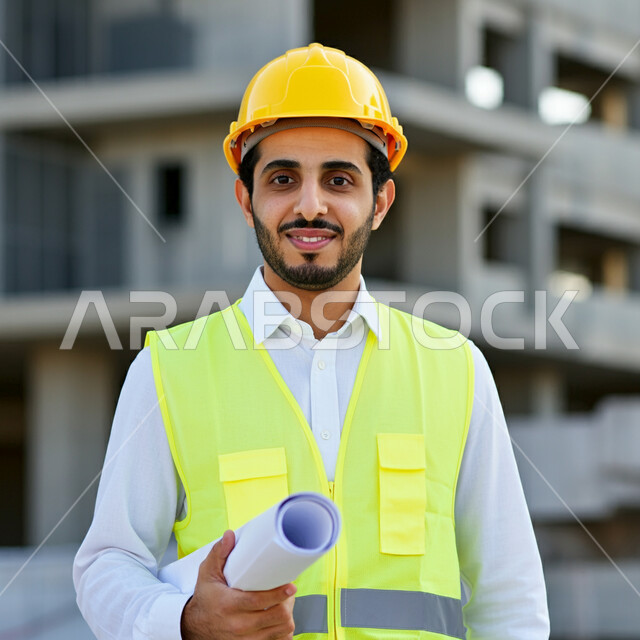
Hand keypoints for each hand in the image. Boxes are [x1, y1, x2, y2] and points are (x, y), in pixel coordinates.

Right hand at [180, 530, 296, 638]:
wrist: (194, 626)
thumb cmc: (205, 598)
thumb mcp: (208, 573)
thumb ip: (218, 553)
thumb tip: (230, 535)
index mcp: (228, 605)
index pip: (259, 601)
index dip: (278, 594)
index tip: (290, 586)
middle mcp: (237, 625)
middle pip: (275, 618)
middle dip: (287, 604)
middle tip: (289, 592)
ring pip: (279, 631)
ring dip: (286, 617)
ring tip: (286, 604)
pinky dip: (281, 632)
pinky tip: (280, 621)